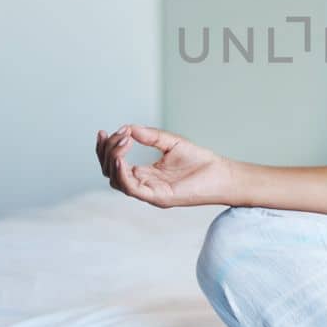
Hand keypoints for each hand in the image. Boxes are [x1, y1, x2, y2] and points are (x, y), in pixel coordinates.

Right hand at [94, 123, 236, 207]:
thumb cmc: (199, 161)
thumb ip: (150, 136)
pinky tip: (120, 158)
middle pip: (110, 172)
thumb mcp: (171, 142)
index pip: (114, 164)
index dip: (106, 148)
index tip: (109, 131)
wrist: (221, 174)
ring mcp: (149, 193)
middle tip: (113, 134)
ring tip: (121, 141)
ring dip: (112, 159)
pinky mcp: (157, 198)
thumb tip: (127, 127)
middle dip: (105, 152)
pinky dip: (121, 173)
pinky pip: (131, 189)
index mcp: (145, 174)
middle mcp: (144, 185)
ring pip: (116, 181)